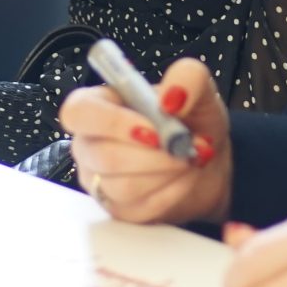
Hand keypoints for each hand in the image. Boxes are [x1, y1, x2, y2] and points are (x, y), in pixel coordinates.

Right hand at [61, 57, 226, 223]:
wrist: (207, 162)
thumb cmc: (193, 122)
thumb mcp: (199, 90)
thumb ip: (188, 77)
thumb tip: (171, 97)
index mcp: (99, 105)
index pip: (78, 113)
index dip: (112, 123)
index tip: (153, 130)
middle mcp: (90, 143)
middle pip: (104, 156)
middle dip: (155, 155)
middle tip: (187, 147)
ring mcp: (99, 179)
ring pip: (122, 186)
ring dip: (166, 174)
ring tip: (189, 160)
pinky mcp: (116, 209)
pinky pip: (137, 209)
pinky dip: (170, 194)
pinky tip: (183, 179)